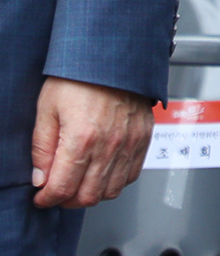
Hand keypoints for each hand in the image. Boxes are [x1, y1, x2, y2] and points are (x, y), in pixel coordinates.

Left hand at [30, 78, 154, 208]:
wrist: (113, 56)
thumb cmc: (78, 77)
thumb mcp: (47, 109)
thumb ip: (42, 148)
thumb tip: (40, 178)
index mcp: (81, 138)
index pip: (62, 187)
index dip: (47, 199)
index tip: (41, 197)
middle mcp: (110, 145)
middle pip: (88, 196)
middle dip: (67, 200)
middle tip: (57, 192)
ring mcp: (130, 142)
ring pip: (111, 190)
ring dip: (92, 193)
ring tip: (79, 183)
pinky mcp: (143, 137)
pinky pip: (131, 174)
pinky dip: (115, 181)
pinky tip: (102, 172)